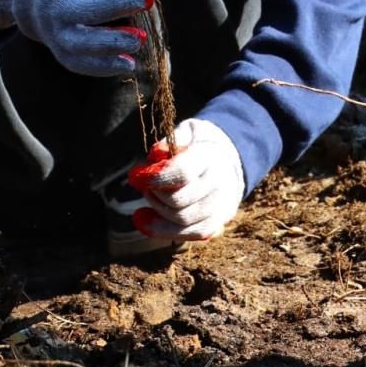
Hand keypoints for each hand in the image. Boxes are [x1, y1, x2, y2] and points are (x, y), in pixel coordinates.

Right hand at [0, 0, 153, 77]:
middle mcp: (54, 7)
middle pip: (90, 10)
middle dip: (121, 4)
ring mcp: (55, 32)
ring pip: (84, 43)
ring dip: (114, 42)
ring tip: (140, 38)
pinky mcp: (59, 50)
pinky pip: (81, 64)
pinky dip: (105, 67)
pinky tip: (130, 63)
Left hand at [126, 119, 245, 240]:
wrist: (228, 161)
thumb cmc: (199, 144)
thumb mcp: (188, 132)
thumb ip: (171, 141)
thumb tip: (155, 153)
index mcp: (211, 157)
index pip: (183, 173)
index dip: (157, 178)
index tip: (137, 176)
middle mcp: (219, 184)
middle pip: (180, 201)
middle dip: (155, 195)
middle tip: (145, 186)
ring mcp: (220, 207)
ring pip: (183, 221)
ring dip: (157, 213)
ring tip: (146, 200)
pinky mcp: (217, 223)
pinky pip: (189, 235)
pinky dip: (163, 231)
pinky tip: (144, 221)